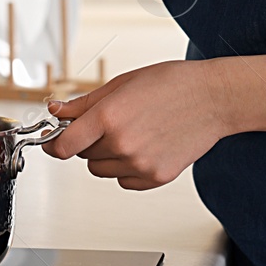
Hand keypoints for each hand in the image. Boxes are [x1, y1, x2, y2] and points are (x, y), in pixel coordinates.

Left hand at [43, 60, 231, 189]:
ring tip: (132, 132)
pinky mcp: (156, 178)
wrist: (212, 98)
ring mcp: (140, 164)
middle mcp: (122, 144)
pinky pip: (124, 181)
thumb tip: (55, 111)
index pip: (64, 146)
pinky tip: (144, 146)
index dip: (54, 144)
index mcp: (109, 117)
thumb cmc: (171, 84)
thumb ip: (83, 103)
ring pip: (102, 170)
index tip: (53, 141)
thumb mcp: (121, 84)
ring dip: (107, 156)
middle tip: (110, 122)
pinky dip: (127, 168)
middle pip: (83, 156)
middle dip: (88, 141)